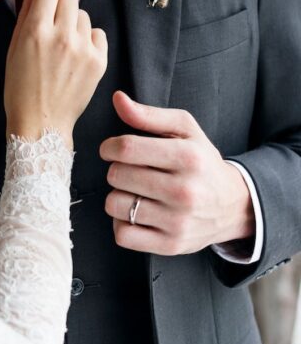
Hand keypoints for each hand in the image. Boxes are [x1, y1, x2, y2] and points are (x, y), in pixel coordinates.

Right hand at [4, 0, 107, 147]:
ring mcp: (82, 48)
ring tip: (62, 48)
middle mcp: (61, 35)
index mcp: (36, 30)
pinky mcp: (98, 61)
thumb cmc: (20, 88)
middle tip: (50, 28)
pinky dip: (87, 39)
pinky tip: (75, 56)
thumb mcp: (14, 48)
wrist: (40, 124)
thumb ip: (26, 15)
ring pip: (83, 15)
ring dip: (73, 24)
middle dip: (59, 7)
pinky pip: (96, 33)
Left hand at [101, 91, 254, 254]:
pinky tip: (136, 213)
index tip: (113, 150)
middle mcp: (184, 191)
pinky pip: (122, 235)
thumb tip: (117, 99)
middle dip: (117, 170)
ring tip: (135, 192)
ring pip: (115, 205)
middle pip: (117, 176)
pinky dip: (122, 223)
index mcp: (188, 157)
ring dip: (118, 196)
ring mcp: (177, 221)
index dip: (109, 147)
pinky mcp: (170, 244)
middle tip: (131, 171)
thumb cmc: (201, 162)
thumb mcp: (185, 130)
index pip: (126, 148)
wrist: (233, 205)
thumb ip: (149, 115)